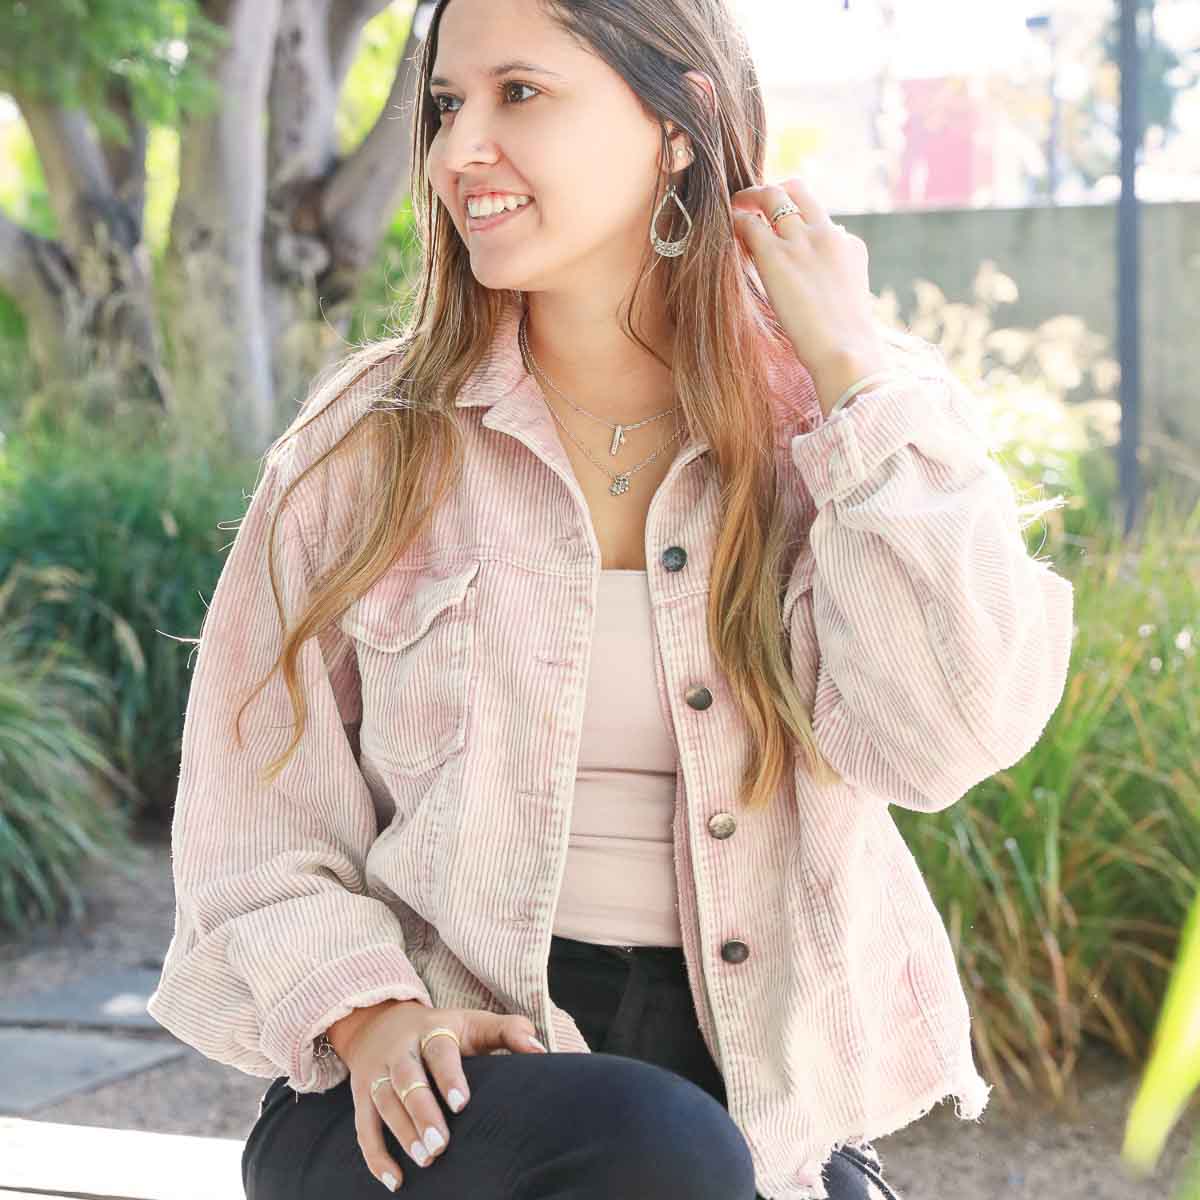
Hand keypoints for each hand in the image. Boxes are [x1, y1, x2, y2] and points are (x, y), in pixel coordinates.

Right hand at [337, 1000, 546, 1191]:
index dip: (449, 1077)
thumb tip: (540, 1051)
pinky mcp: (361, 1095)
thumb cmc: (443, 1030)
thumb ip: (509, 1031)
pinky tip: (394, 1180)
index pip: (439, 1051)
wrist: (381, 1022)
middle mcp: (401, 1050)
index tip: (462, 1103)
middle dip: (422, 1112)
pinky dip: (375, 1156)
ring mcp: (377, 1073)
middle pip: (407, 1079)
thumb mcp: (474, 1021)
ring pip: (384, 1103)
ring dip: (401, 1134)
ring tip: (424, 1160)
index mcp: (432, 1029)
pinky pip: (362, 1127)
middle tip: (440, 1145)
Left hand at [730, 178, 889, 394]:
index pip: (820, 215)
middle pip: (798, 190)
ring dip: (749, 198)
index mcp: (847, 245)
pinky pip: (749, 223)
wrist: (845, 350)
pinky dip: (736, 222)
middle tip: (752, 203)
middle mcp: (825, 233)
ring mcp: (800, 241)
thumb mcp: (851, 298)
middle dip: (772, 191)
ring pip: (772, 196)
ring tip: (735, 208)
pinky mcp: (775, 256)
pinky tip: (728, 230)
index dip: (796, 215)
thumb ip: (838, 273)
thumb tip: (825, 264)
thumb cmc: (846, 340)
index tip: (780, 225)